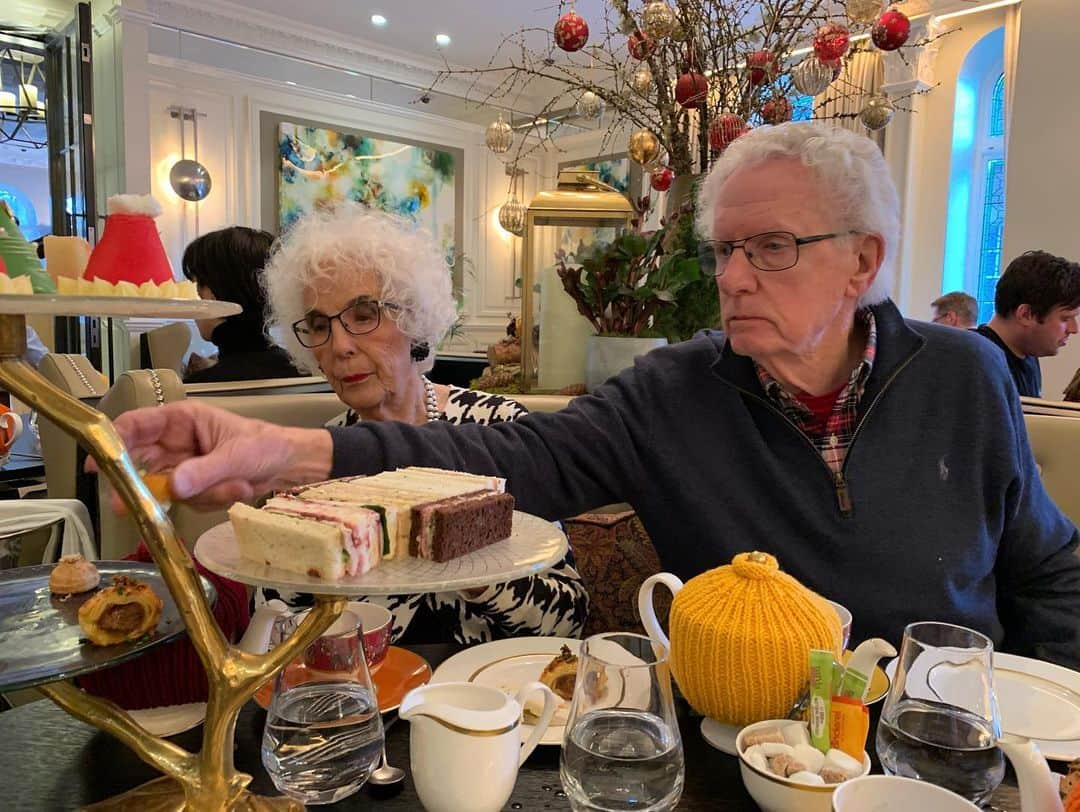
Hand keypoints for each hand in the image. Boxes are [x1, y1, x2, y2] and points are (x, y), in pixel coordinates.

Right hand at [86, 401, 332, 509]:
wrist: (292, 466)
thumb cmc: (266, 445)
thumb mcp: (238, 456)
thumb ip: (205, 471)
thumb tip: (173, 486)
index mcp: (182, 420)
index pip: (136, 426)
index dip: (112, 442)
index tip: (98, 464)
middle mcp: (176, 443)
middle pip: (139, 463)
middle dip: (143, 485)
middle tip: (128, 505)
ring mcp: (184, 467)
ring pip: (167, 489)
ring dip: (202, 493)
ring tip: (235, 483)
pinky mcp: (195, 488)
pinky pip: (189, 501)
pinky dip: (214, 500)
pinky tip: (238, 488)